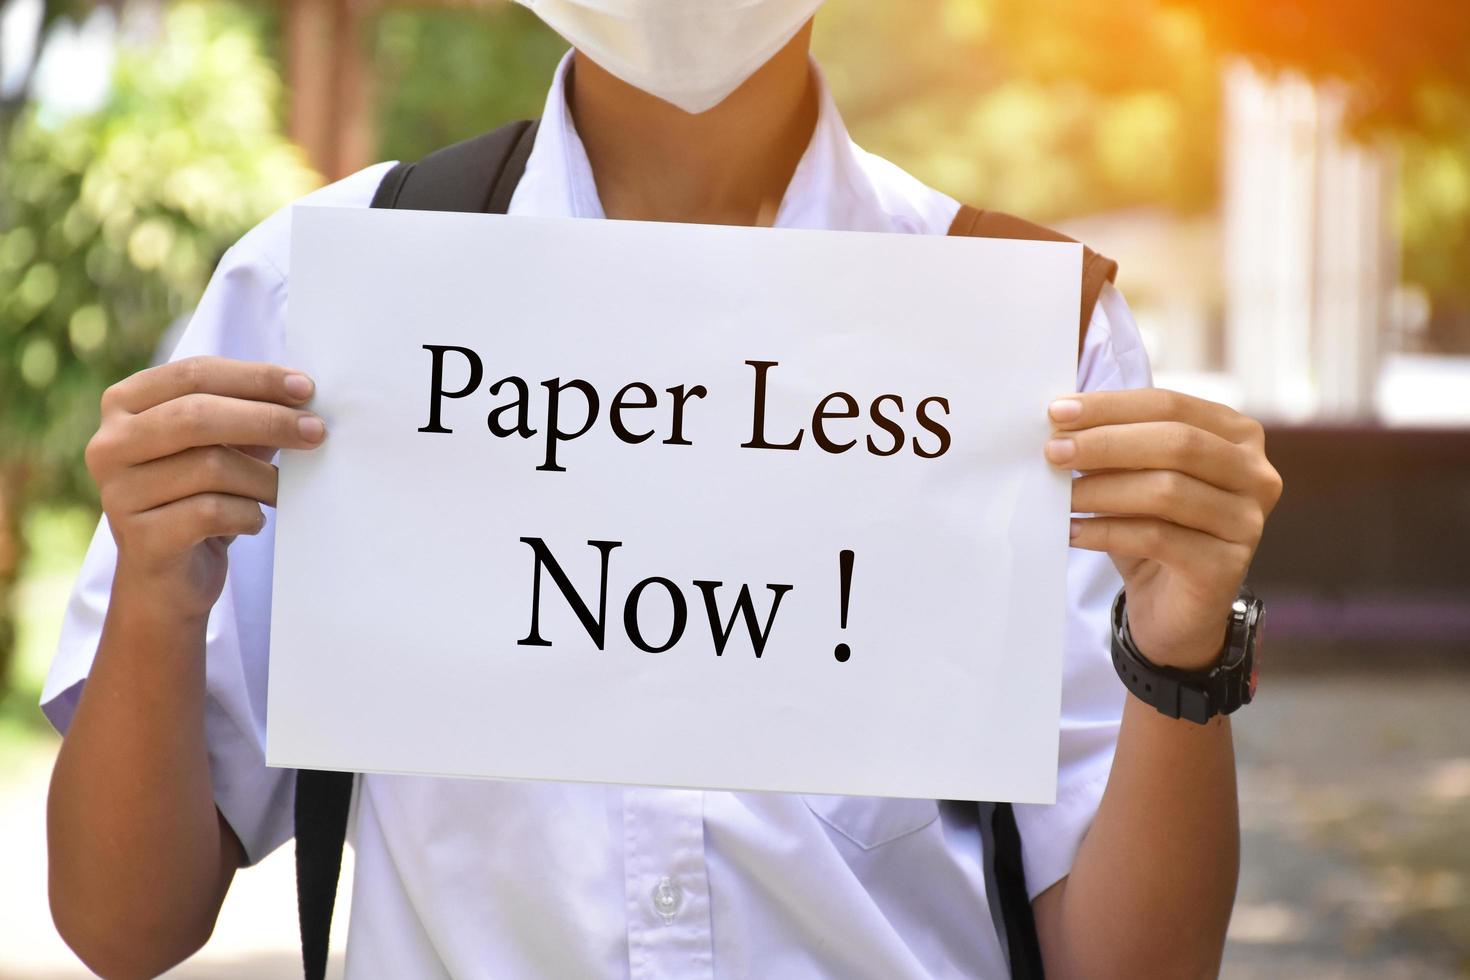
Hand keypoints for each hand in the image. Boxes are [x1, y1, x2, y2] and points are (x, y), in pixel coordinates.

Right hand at [86, 356, 326, 618]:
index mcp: (124, 404)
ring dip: (263, 478)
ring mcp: (118, 493)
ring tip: (281, 491)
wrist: (168, 580)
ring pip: (211, 467)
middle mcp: (109, 444)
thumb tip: (303, 393)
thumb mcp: (223, 447)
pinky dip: (248, 515)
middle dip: (267, 420)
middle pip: (198, 416)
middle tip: (316, 432)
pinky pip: (212, 513)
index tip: (306, 388)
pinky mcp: (140, 539)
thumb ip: (250, 413)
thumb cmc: (201, 497)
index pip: (195, 374)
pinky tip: (254, 520)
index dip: (255, 378)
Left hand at [1044, 389, 1281, 669]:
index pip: (1171, 406)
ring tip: (1060, 496)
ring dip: (1101, 490)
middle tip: (1053, 451)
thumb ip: (1117, 443)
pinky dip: (1106, 531)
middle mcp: (1255, 474)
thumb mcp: (1137, 477)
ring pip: (1166, 490)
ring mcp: (1247, 522)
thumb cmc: (1153, 529)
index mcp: (1238, 436)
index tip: (1057, 412)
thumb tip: (1062, 420)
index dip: (1111, 407)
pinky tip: (1073, 532)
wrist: (1174, 607)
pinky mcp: (1226, 567)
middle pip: (1176, 443)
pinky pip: (1157, 538)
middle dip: (1105, 443)